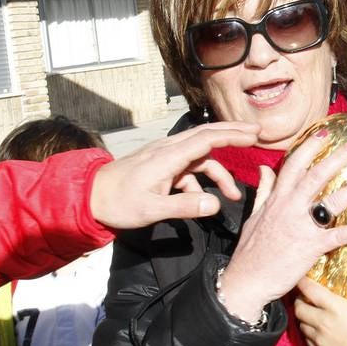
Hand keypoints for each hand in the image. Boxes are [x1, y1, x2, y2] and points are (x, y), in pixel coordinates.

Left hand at [90, 121, 259, 226]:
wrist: (89, 197)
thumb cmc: (118, 203)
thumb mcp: (152, 210)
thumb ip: (185, 207)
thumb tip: (215, 205)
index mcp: (168, 156)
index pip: (206, 139)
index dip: (231, 136)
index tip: (253, 136)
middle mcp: (168, 151)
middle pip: (206, 136)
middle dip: (232, 135)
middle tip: (257, 135)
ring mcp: (165, 157)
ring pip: (200, 156)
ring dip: (219, 172)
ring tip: (233, 195)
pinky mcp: (161, 166)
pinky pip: (189, 169)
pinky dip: (201, 183)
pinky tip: (201, 203)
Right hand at [217, 133, 346, 322]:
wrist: (246, 281)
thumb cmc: (250, 251)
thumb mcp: (254, 215)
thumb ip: (264, 191)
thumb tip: (265, 168)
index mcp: (277, 199)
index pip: (294, 165)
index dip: (310, 147)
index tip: (325, 132)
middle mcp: (290, 207)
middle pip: (317, 176)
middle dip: (338, 158)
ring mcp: (302, 227)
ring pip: (332, 201)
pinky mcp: (312, 247)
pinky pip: (338, 235)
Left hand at [294, 261, 346, 345]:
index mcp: (335, 307)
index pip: (310, 290)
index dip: (302, 282)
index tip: (301, 277)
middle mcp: (322, 322)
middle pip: (298, 307)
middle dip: (300, 300)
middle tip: (307, 297)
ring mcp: (318, 339)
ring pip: (300, 324)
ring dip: (304, 317)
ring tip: (312, 313)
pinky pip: (306, 339)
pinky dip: (308, 333)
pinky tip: (318, 331)